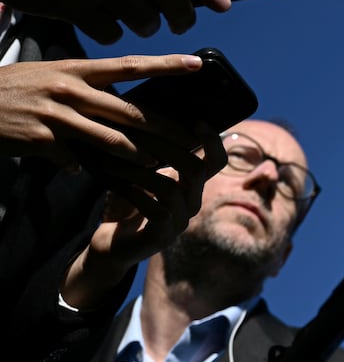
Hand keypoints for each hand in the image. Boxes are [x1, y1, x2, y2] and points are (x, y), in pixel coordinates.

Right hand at [0, 53, 206, 165]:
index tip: (196, 64)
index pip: (129, 65)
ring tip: (151, 164)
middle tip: (192, 140)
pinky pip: (74, 160)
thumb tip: (116, 101)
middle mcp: (70, 89)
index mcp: (75, 70)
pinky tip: (77, 169)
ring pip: (111, 140)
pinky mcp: (40, 140)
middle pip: (130, 111)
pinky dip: (80, 167)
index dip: (165, 64)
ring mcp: (55, 115)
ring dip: (135, 156)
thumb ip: (83, 86)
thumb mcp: (48, 75)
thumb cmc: (12, 88)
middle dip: (166, 128)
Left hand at [61, 131, 224, 309]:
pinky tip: (112, 184)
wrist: (112, 247)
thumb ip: (150, 153)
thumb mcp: (140, 174)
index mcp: (192, 186)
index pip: (216, 162)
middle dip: (166, 147)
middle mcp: (192, 203)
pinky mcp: (161, 238)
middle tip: (133, 133)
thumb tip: (144, 114)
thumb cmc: (125, 203)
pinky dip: (133, 193)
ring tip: (110, 159)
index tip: (197, 120)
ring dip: (138, 171)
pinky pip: (155, 210)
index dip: (212, 141)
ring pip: (171, 188)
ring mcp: (179, 222)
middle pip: (196, 169)